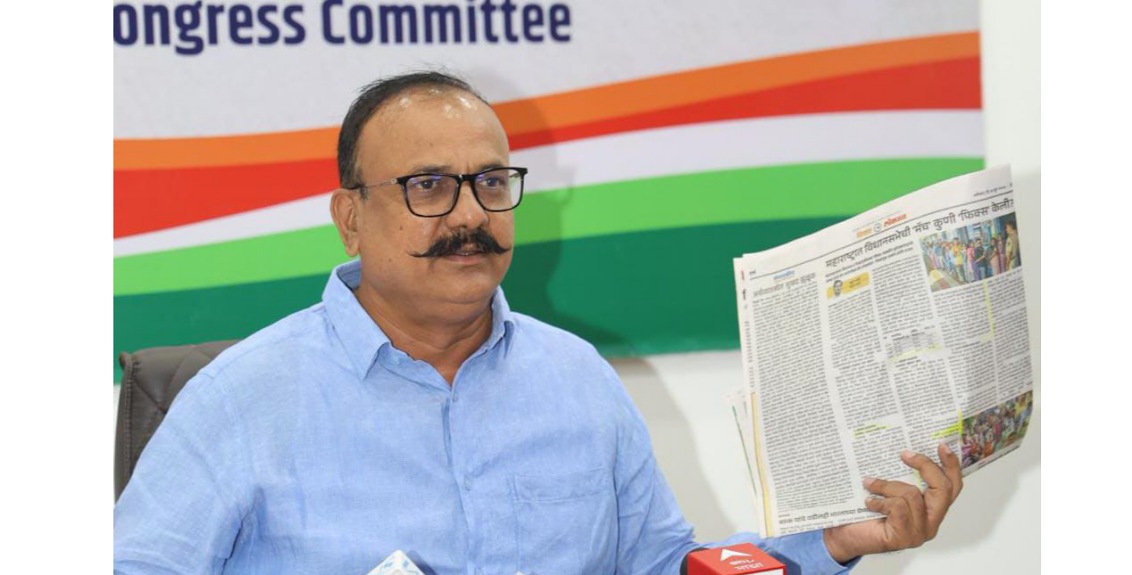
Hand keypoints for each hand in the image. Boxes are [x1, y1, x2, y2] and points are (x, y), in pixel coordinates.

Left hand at [822, 443, 962, 563]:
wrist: (845, 535)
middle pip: (943, 489)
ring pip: (913, 495)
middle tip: (904, 454)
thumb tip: (904, 447)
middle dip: (926, 466)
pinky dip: (880, 501)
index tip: (941, 445)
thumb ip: (901, 476)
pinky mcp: (904, 537)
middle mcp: (930, 521)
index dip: (951, 466)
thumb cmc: (866, 512)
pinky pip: (897, 507)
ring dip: (887, 486)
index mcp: (931, 508)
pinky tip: (868, 502)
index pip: (952, 487)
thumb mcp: (889, 488)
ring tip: (869, 483)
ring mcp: (919, 532)